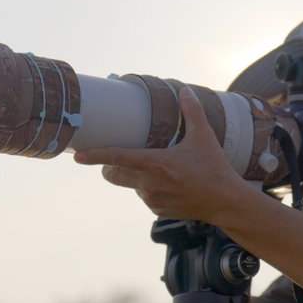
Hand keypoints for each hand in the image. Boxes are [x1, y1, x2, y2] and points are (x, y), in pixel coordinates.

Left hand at [74, 86, 244, 222]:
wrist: (225, 202)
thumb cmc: (214, 169)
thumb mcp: (204, 137)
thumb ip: (192, 112)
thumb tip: (185, 91)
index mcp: (154, 163)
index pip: (116, 158)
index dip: (95, 156)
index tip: (78, 156)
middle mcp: (148, 183)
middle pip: (114, 175)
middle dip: (108, 167)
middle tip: (113, 160)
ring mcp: (151, 199)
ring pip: (131, 186)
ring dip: (135, 178)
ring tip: (159, 171)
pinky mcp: (158, 211)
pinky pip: (146, 198)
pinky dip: (150, 190)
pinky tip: (170, 185)